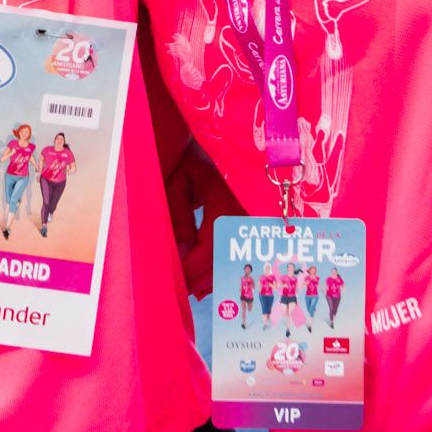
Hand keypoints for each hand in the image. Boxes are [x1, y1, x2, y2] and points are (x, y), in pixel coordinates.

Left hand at [164, 140, 241, 298]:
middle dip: (201, 279)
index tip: (174, 280)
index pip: (208, 249)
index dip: (190, 269)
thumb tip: (179, 255)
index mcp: (224, 202)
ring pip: (236, 258)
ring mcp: (255, 220)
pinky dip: (225, 265)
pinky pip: (242, 249)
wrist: (229, 140)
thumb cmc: (198, 157)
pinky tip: (210, 280)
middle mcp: (246, 215)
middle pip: (224, 259)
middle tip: (181, 291)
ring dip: (214, 277)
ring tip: (194, 289)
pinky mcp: (258, 222)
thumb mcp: (181, 181)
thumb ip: (179, 218)